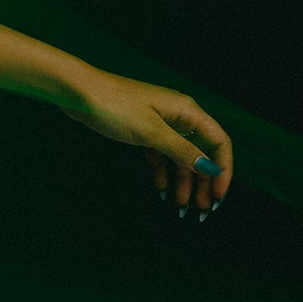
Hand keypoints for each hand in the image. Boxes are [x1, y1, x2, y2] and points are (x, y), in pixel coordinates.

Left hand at [62, 70, 232, 218]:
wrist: (79, 92)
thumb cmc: (115, 105)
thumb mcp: (151, 132)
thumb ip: (181, 151)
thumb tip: (209, 168)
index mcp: (187, 112)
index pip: (218, 142)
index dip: (222, 170)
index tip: (218, 195)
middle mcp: (179, 117)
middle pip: (202, 153)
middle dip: (204, 182)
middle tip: (202, 209)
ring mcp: (161, 124)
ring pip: (180, 157)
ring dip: (184, 182)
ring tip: (183, 207)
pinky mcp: (144, 131)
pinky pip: (160, 155)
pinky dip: (162, 172)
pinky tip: (161, 189)